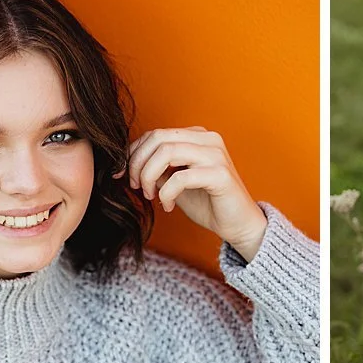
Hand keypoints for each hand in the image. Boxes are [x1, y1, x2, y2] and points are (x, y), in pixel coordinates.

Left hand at [126, 126, 267, 260]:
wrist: (240, 227)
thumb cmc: (210, 205)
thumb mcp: (175, 183)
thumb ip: (158, 169)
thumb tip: (129, 164)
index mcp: (197, 136)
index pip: (156, 134)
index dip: (133, 153)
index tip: (122, 175)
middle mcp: (208, 139)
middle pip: (158, 139)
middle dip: (138, 163)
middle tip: (135, 186)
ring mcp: (216, 155)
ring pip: (167, 152)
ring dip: (149, 176)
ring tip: (149, 195)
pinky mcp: (221, 175)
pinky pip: (181, 177)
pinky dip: (167, 192)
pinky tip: (167, 205)